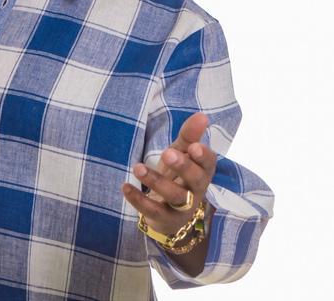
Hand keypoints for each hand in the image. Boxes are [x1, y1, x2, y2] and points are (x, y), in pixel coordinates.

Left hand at [121, 112, 216, 237]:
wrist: (169, 214)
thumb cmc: (177, 177)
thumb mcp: (181, 154)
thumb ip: (188, 136)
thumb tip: (202, 115)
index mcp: (202, 171)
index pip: (208, 163)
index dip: (203, 156)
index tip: (194, 147)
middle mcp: (196, 190)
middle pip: (196, 180)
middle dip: (183, 166)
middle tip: (168, 153)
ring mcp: (182, 207)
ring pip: (175, 196)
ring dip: (156, 181)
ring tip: (138, 168)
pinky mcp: (165, 218)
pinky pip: (153, 211)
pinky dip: (138, 199)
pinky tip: (125, 187)